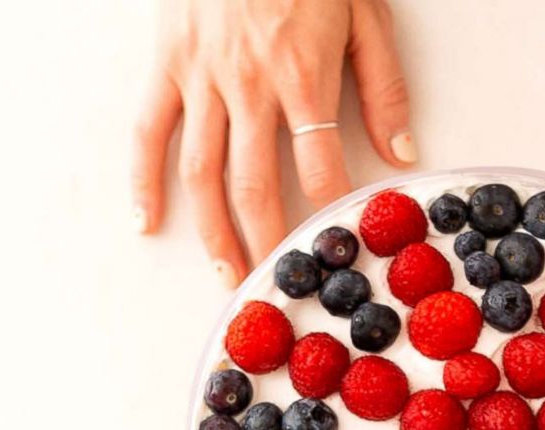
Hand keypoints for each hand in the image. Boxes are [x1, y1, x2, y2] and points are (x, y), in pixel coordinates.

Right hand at [131, 0, 413, 287]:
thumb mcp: (366, 16)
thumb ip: (384, 89)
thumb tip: (401, 155)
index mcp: (303, 75)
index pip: (321, 166)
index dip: (329, 214)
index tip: (336, 252)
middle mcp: (248, 85)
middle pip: (257, 184)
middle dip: (267, 243)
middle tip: (274, 287)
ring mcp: (201, 77)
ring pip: (203, 171)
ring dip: (214, 231)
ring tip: (226, 275)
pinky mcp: (167, 63)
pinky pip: (148, 130)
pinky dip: (143, 179)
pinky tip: (145, 221)